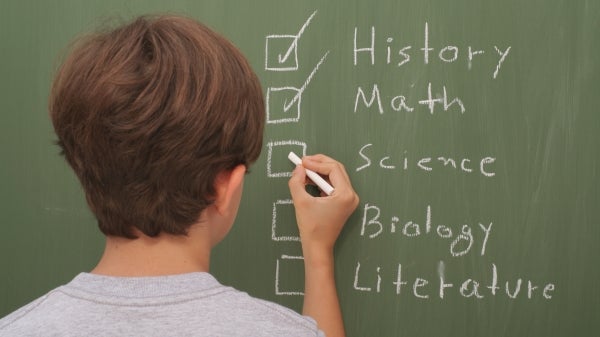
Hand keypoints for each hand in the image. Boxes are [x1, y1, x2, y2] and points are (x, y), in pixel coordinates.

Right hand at [288, 154, 357, 336]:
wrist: (318, 248)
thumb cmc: (311, 227)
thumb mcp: (301, 201)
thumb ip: (297, 181)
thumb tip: (299, 167)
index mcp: (345, 194)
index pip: (333, 168)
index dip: (316, 162)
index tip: (301, 161)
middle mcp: (351, 195)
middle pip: (336, 169)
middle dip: (319, 164)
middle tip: (303, 162)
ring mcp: (349, 200)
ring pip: (335, 176)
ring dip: (319, 172)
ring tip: (304, 172)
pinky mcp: (344, 203)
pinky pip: (334, 185)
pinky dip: (322, 181)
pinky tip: (309, 182)